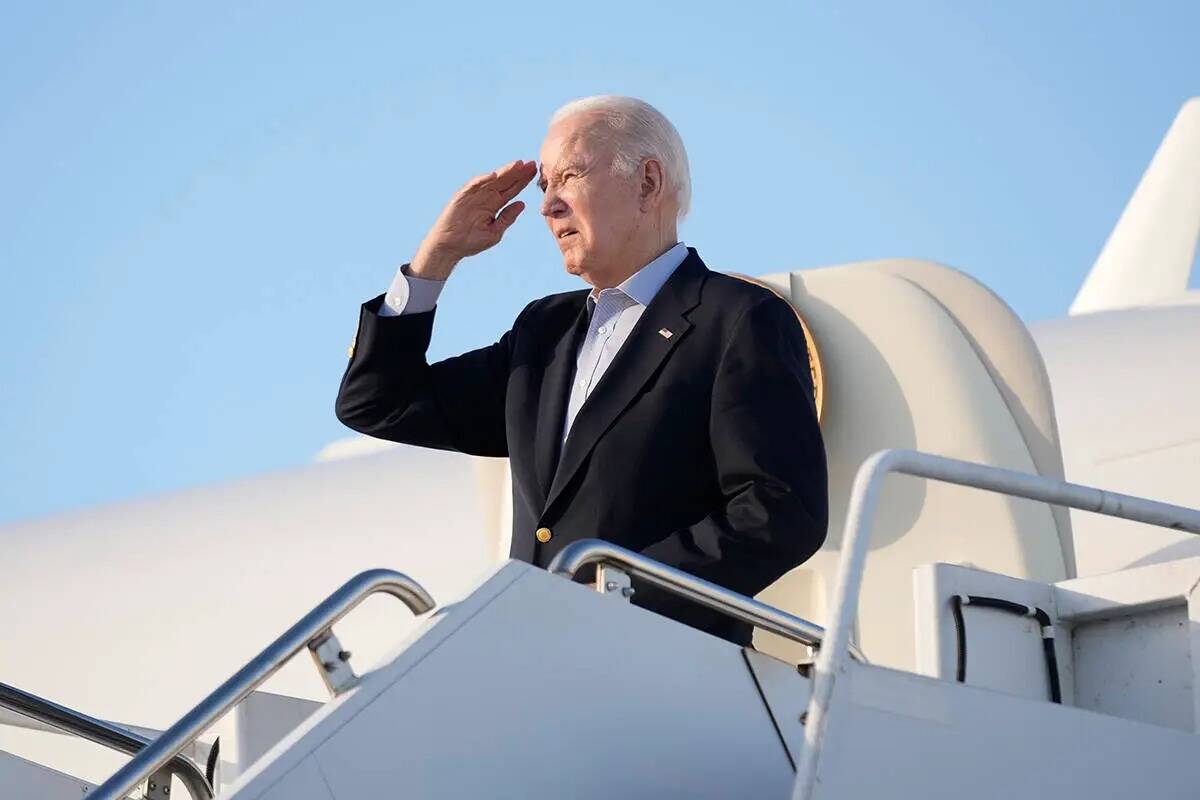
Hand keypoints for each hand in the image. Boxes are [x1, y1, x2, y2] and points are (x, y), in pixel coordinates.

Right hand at [409, 159, 537, 279]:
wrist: (450, 247)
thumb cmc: (471, 241)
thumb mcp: (495, 232)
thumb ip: (507, 218)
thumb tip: (522, 204)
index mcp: (495, 205)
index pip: (512, 190)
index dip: (523, 181)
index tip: (536, 172)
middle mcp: (486, 197)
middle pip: (505, 182)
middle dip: (518, 173)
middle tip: (532, 163)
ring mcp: (475, 195)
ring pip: (492, 180)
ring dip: (504, 172)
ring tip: (518, 165)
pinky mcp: (462, 196)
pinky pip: (473, 186)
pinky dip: (483, 180)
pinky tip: (494, 175)